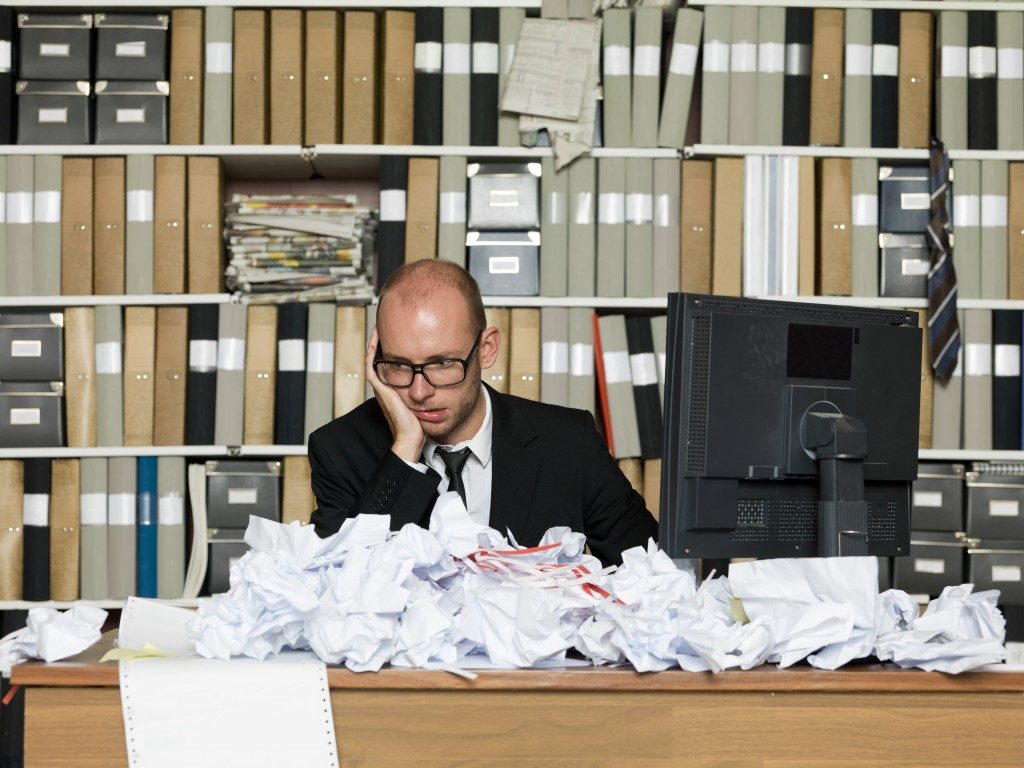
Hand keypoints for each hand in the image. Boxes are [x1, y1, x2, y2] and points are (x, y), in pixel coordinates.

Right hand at [365, 327, 424, 462]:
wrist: (412, 438)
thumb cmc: (420, 424)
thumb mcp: (426, 402)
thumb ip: (430, 390)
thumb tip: (447, 376)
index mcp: (393, 389)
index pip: (390, 363)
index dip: (391, 348)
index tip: (399, 333)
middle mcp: (385, 386)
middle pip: (379, 357)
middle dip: (383, 341)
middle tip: (387, 325)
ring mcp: (381, 387)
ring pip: (372, 357)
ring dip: (375, 341)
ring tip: (381, 325)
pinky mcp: (380, 388)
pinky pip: (371, 364)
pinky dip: (372, 349)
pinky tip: (378, 336)